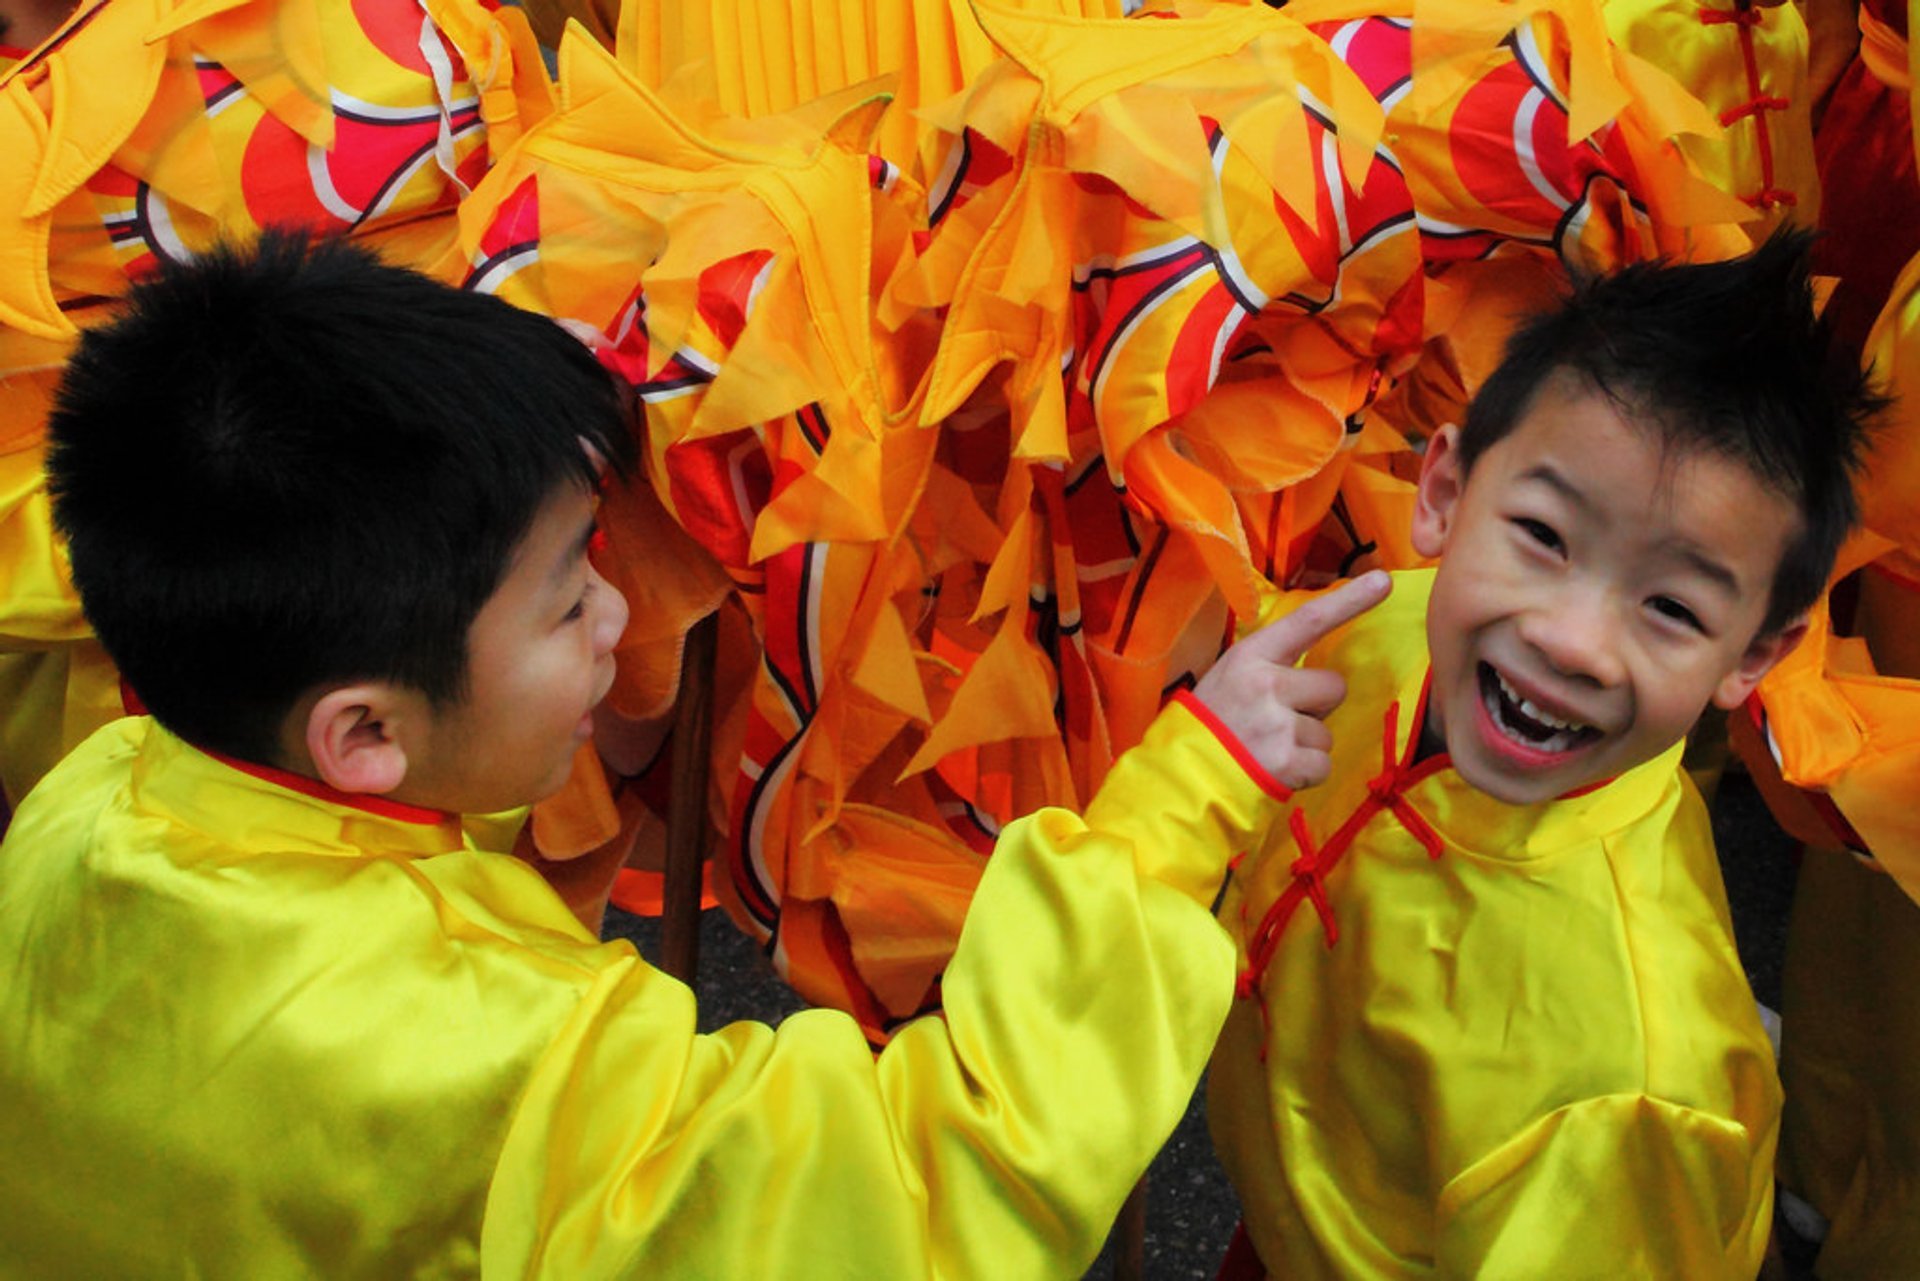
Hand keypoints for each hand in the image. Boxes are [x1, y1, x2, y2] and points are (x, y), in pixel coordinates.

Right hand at [1191, 570, 1391, 791]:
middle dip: (1317, 708)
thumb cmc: (1205, 728)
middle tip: (1277, 724)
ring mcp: (1278, 724)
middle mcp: (1267, 684)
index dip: (1348, 601)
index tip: (1383, 581)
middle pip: (1334, 686)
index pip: (1308, 622)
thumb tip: (1319, 678)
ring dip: (1305, 745)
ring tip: (1267, 751)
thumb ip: (1269, 671)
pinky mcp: (1288, 762)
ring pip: (1327, 731)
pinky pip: (1323, 764)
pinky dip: (1305, 774)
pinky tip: (1275, 772)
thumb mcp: (1227, 682)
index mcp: (1250, 658)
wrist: (1175, 781)